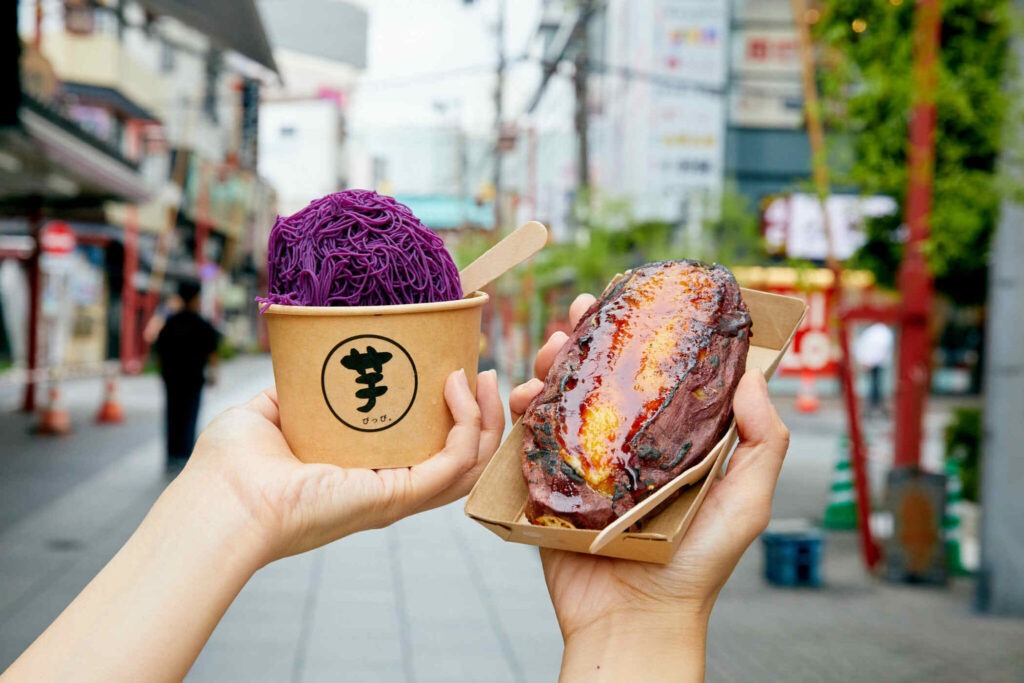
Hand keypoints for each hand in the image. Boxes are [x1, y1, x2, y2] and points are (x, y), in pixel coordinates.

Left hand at [181, 368, 503, 564]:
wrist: (220, 498)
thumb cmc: (233, 466)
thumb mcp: (271, 411)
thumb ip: (297, 388)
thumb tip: (307, 355)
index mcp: (364, 472)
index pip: (428, 450)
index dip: (452, 414)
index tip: (456, 369)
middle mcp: (387, 488)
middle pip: (463, 459)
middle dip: (485, 416)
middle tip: (483, 372)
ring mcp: (396, 496)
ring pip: (471, 465)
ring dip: (487, 420)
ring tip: (483, 377)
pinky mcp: (396, 496)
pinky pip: (455, 463)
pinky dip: (467, 425)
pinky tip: (456, 389)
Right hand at [510, 295, 789, 678]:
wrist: (633, 621)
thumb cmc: (697, 568)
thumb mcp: (745, 502)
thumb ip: (762, 443)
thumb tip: (754, 376)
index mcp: (669, 440)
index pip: (654, 372)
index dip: (641, 332)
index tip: (631, 297)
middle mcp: (625, 443)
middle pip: (601, 373)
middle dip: (586, 336)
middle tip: (578, 314)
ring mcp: (584, 461)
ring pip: (561, 394)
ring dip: (549, 362)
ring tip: (547, 351)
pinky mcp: (549, 483)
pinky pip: (529, 436)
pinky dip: (521, 409)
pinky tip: (523, 397)